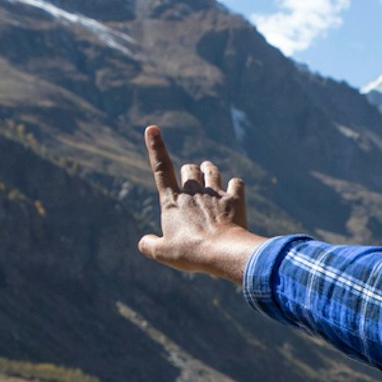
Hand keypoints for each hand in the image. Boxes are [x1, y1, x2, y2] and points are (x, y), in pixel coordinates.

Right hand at [137, 126, 266, 283]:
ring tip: (211, 180)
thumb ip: (149, 245)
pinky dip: (235, 187)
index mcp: (172, 202)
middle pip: (190, 168)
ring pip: (212, 169)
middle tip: (192, 183)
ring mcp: (214, 194)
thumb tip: (144, 241)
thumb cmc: (189, 253)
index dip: (156, 147)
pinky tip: (235, 194)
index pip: (160, 169)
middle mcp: (193, 192)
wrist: (221, 252)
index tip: (152, 128)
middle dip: (190, 171)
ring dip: (210, 171)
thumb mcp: (162, 253)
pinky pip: (237, 183)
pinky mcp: (235, 199)